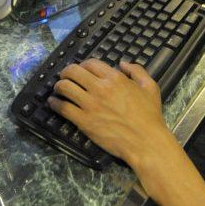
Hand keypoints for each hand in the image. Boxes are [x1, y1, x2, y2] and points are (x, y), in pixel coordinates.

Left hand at [49, 60, 175, 168]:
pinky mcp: (83, 121)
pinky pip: (62, 108)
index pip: (91, 63)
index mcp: (115, 78)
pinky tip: (53, 102)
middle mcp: (100, 88)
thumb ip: (137, 71)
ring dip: (59, 85)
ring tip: (59, 88)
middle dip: (66, 71)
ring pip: (64, 87)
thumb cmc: (150, 115)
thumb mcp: (150, 87)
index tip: (82, 70)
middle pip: (73, 72)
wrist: (145, 142)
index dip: (83, 65)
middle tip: (65, 76)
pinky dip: (55, 103)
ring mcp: (90, 105)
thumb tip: (122, 63)